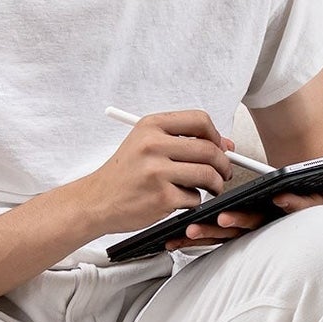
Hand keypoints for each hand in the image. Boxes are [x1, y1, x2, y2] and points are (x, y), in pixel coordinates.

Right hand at [82, 108, 233, 234]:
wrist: (96, 200)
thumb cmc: (124, 173)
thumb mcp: (146, 145)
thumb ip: (183, 141)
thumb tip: (225, 145)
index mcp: (151, 126)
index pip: (199, 120)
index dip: (216, 135)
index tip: (219, 147)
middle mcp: (153, 145)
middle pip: (209, 150)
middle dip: (223, 165)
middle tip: (223, 173)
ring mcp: (157, 172)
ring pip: (207, 175)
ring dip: (215, 184)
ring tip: (209, 188)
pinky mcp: (161, 198)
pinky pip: (195, 198)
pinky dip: (193, 201)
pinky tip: (178, 199)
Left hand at [164, 161, 322, 249]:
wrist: (310, 218)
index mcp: (300, 215)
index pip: (296, 209)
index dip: (290, 205)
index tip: (280, 198)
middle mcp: (276, 227)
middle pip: (256, 226)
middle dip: (238, 222)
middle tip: (221, 217)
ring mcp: (254, 232)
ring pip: (229, 236)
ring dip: (208, 234)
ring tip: (185, 231)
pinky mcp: (235, 232)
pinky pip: (212, 237)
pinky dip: (193, 238)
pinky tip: (170, 237)